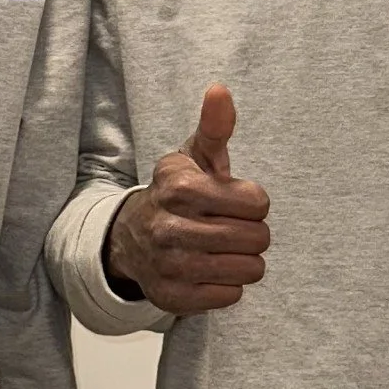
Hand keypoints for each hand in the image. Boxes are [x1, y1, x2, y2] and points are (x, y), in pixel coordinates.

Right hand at [106, 85, 270, 314]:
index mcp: (180, 187)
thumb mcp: (194, 157)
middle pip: (257, 238)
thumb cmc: (178, 193)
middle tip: (233, 227)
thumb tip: (220, 90)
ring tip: (226, 249)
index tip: (236, 200)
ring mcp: (169, 266)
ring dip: (244, 260)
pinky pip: (231, 296)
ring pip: (249, 270)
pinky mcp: (172, 298)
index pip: (257, 203)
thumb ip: (214, 126)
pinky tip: (210, 269)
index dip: (253, 202)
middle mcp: (170, 227)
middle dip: (252, 232)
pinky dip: (228, 285)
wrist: (130, 238)